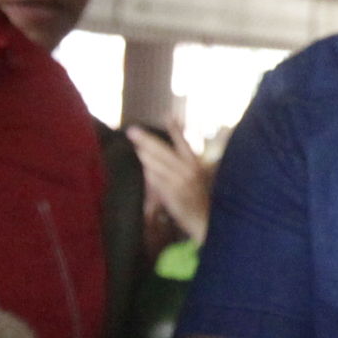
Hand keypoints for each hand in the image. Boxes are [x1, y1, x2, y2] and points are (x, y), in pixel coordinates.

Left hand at [131, 122, 213, 245]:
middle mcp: (188, 170)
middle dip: (146, 140)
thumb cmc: (199, 199)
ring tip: (135, 146)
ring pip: (156, 164)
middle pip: (163, 150)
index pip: (183, 142)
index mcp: (196, 164)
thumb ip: (183, 163)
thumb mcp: (197, 177)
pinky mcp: (171, 194)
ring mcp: (179, 182)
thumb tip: (167, 152)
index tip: (168, 115)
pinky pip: (155, 180)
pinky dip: (148, 174)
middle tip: (132, 131)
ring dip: (144, 155)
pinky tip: (143, 168)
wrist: (205, 222)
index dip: (175, 129)